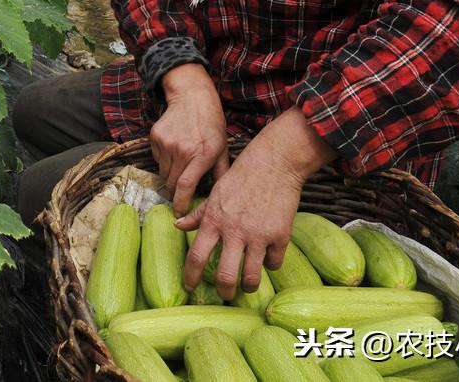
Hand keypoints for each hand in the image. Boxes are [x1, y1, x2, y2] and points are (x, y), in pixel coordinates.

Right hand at [148, 64, 228, 217]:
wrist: (192, 97)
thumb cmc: (211, 124)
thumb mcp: (222, 148)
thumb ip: (220, 173)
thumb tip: (220, 198)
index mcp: (202, 155)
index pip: (186, 186)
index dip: (181, 203)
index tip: (179, 213)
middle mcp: (182, 150)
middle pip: (172, 183)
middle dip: (176, 191)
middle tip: (182, 191)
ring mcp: (167, 143)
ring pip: (163, 173)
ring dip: (170, 175)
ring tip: (181, 164)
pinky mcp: (155, 137)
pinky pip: (156, 159)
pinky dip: (163, 160)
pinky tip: (174, 149)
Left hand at [176, 145, 302, 299]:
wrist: (273, 164)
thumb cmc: (240, 177)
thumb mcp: (215, 194)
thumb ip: (198, 213)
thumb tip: (177, 226)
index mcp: (214, 221)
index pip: (196, 256)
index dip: (190, 277)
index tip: (189, 287)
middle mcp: (234, 231)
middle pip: (224, 275)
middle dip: (223, 291)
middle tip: (224, 295)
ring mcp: (258, 235)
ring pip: (251, 276)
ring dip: (248, 286)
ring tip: (246, 286)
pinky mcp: (280, 235)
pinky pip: (274, 263)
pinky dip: (270, 265)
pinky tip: (267, 260)